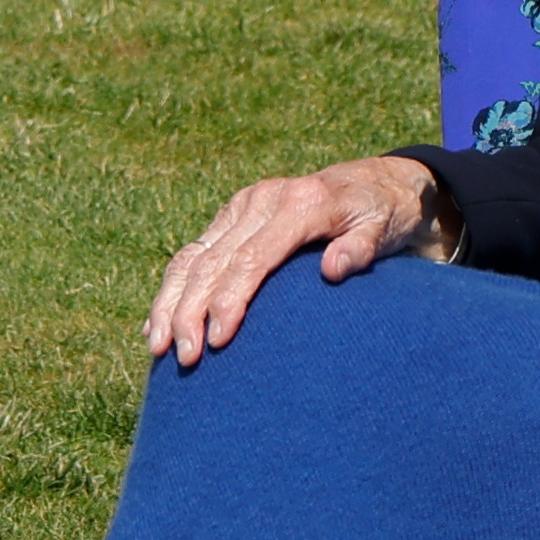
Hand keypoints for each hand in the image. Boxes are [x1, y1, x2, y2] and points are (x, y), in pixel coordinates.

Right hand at [149, 155, 441, 360]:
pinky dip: (172, 291)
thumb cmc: (380, 215)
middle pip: (213, 261)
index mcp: (298, 204)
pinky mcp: (231, 217)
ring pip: (192, 257)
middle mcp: (261, 201)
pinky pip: (193, 253)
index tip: (218, 341)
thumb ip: (360, 249)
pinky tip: (156, 324)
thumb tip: (333, 270)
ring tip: (157, 346)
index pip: (252, 258)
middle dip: (190, 311)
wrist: (371, 183)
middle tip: (184, 357)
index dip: (230, 300)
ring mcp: (241, 207)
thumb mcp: (383, 229)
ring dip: (170, 304)